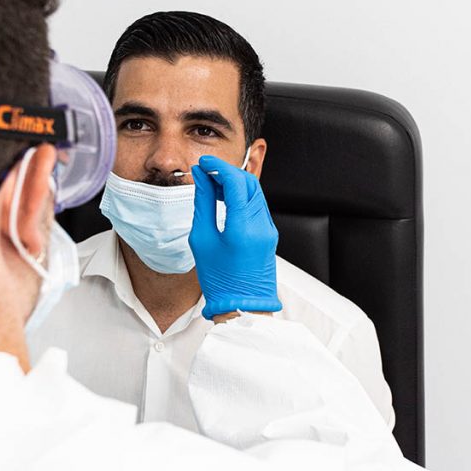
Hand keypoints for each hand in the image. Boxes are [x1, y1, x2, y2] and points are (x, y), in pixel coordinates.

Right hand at [189, 155, 280, 320]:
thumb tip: (201, 179)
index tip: (203, 163)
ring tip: (212, 185)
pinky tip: (225, 199)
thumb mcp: (203, 240)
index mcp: (243, 227)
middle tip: (206, 172)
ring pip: (255, 191)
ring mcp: (269, 229)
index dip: (219, 167)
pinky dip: (242, 195)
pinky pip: (257, 204)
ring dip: (235, 182)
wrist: (243, 306)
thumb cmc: (219, 279)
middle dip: (227, 171)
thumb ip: (203, 204)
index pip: (236, 182)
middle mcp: (261, 225)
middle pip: (249, 182)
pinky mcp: (270, 233)